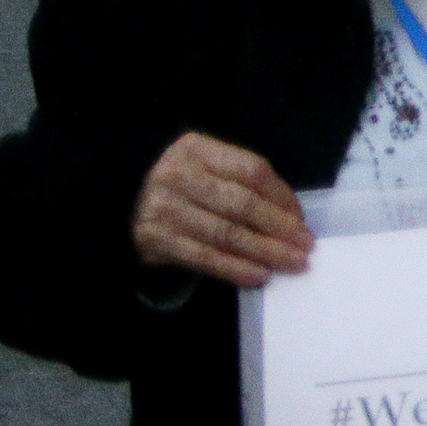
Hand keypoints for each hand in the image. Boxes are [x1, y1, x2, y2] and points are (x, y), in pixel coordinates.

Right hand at [130, 132, 310, 285]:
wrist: (121, 198)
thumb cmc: (181, 182)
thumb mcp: (205, 164)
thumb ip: (241, 180)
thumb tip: (290, 215)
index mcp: (198, 150)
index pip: (251, 171)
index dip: (282, 196)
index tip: (301, 218)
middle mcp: (179, 177)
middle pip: (241, 204)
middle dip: (279, 227)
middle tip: (305, 245)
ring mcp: (165, 209)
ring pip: (226, 234)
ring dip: (264, 251)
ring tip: (290, 262)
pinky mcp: (156, 240)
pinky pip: (204, 257)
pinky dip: (235, 268)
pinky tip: (258, 275)